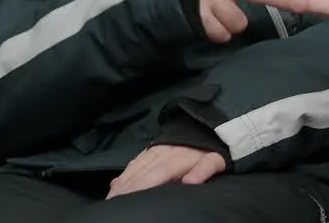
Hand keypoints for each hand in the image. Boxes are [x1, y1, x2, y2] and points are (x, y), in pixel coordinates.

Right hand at [107, 145, 225, 197]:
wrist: (209, 126)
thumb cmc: (212, 150)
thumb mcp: (216, 159)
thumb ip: (205, 169)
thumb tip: (191, 182)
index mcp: (179, 156)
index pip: (158, 172)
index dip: (141, 185)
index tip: (128, 198)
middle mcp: (164, 151)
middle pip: (142, 170)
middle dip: (127, 186)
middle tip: (113, 201)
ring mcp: (157, 148)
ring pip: (136, 165)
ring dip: (123, 181)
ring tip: (112, 196)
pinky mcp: (153, 147)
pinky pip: (136, 160)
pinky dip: (125, 172)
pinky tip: (116, 184)